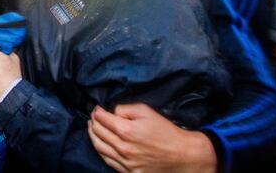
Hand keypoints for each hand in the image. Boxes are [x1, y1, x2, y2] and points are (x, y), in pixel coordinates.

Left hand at [88, 104, 216, 172]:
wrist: (183, 156)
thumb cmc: (166, 131)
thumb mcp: (146, 112)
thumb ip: (125, 109)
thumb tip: (112, 112)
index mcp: (126, 131)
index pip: (102, 119)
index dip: (97, 112)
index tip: (97, 109)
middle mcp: (123, 148)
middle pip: (98, 133)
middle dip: (93, 123)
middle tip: (93, 117)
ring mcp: (125, 162)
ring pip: (100, 148)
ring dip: (93, 136)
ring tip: (92, 129)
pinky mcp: (129, 172)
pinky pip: (108, 161)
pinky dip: (101, 151)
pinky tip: (100, 145)